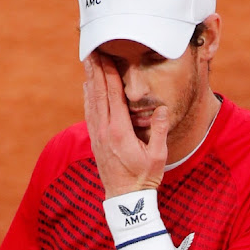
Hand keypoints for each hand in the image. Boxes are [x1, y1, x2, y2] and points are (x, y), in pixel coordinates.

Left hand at [83, 52, 168, 197]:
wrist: (125, 198)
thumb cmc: (144, 177)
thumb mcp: (157, 155)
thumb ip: (158, 131)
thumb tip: (160, 108)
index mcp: (119, 131)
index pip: (113, 95)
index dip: (109, 74)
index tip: (105, 56)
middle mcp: (104, 130)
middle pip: (99, 94)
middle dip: (96, 71)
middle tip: (92, 51)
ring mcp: (98, 135)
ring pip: (92, 102)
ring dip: (90, 80)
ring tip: (88, 63)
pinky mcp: (96, 140)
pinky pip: (90, 113)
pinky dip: (88, 97)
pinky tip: (88, 87)